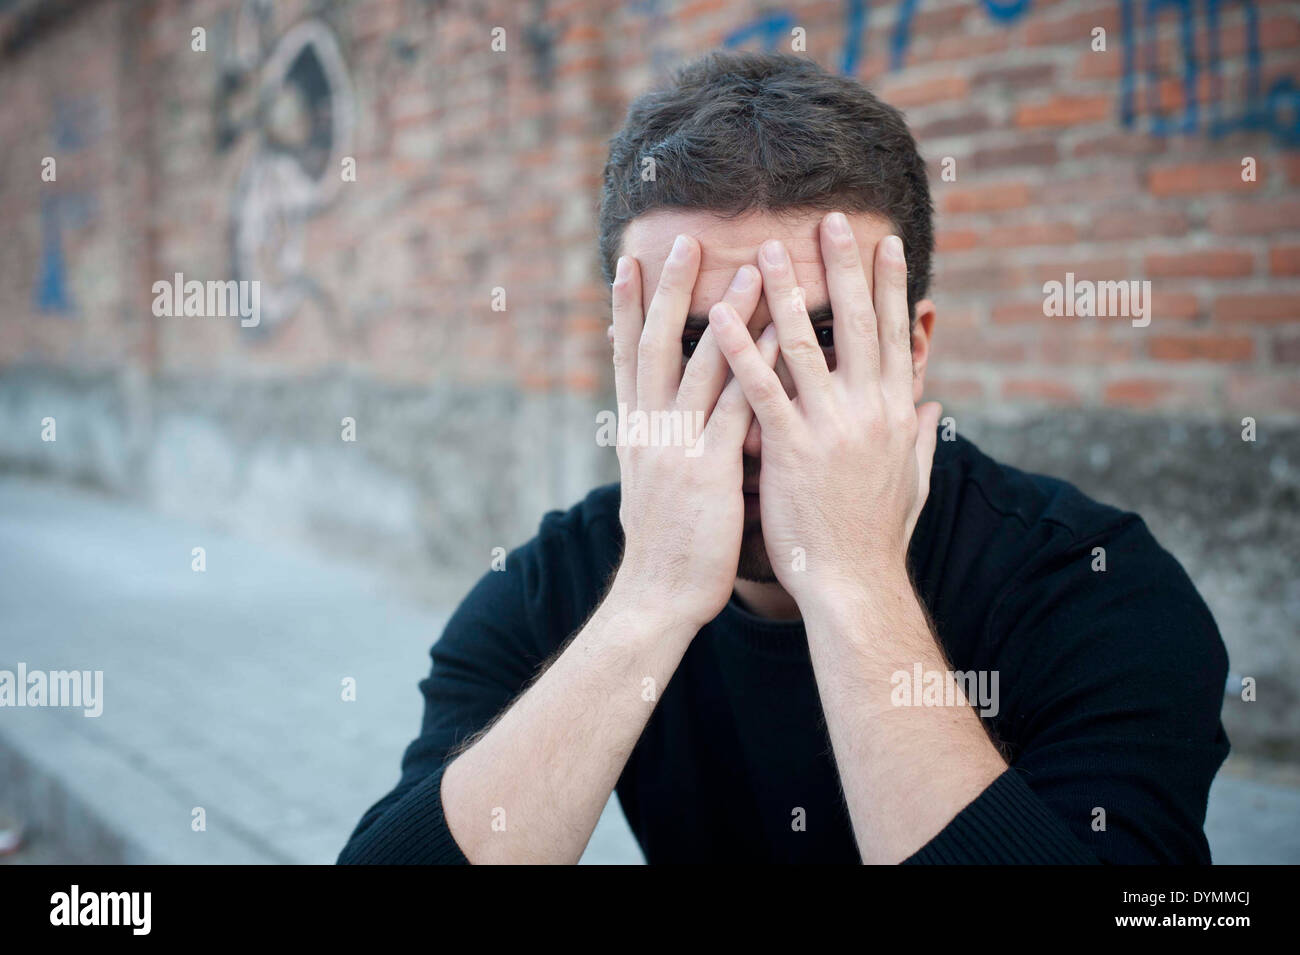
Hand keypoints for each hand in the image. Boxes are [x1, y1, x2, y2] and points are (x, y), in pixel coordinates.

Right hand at [609, 235, 778, 629]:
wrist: (657, 596)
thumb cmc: (663, 547)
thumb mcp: (649, 488)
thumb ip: (659, 449)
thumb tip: (660, 427)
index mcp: (633, 432)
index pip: (626, 358)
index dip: (625, 310)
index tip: (628, 265)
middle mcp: (648, 429)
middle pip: (653, 344)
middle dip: (665, 290)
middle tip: (681, 240)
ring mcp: (676, 446)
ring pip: (700, 362)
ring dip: (726, 312)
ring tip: (750, 265)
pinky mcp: (709, 467)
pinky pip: (737, 403)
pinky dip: (756, 363)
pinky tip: (777, 333)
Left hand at [707, 214, 941, 608]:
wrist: (853, 583)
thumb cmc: (877, 535)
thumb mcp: (911, 479)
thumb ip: (919, 436)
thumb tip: (932, 404)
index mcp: (894, 411)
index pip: (892, 334)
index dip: (889, 286)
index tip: (884, 244)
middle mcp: (867, 410)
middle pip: (856, 324)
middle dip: (843, 267)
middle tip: (831, 219)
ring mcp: (828, 426)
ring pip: (803, 345)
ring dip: (783, 293)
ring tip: (765, 249)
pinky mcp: (790, 449)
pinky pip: (760, 389)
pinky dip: (740, 349)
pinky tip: (720, 315)